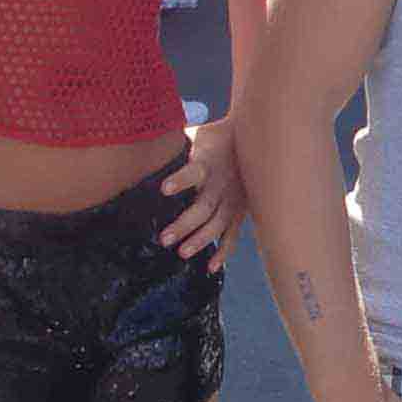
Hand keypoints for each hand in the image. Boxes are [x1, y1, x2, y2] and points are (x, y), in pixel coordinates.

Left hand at [156, 118, 244, 265]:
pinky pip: (233, 234)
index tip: (164, 189)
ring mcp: (234, 199)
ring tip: (182, 253)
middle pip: (204, 207)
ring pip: (218, 224)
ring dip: (201, 240)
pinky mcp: (241, 210)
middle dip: (185, 224)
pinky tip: (210, 267)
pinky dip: (224, 251)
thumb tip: (146, 140)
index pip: (194, 171)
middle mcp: (222, 182)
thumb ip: (177, 141)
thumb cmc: (217, 135)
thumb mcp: (198, 133)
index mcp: (209, 161)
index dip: (181, 180)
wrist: (255, 136)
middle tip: (164, 239)